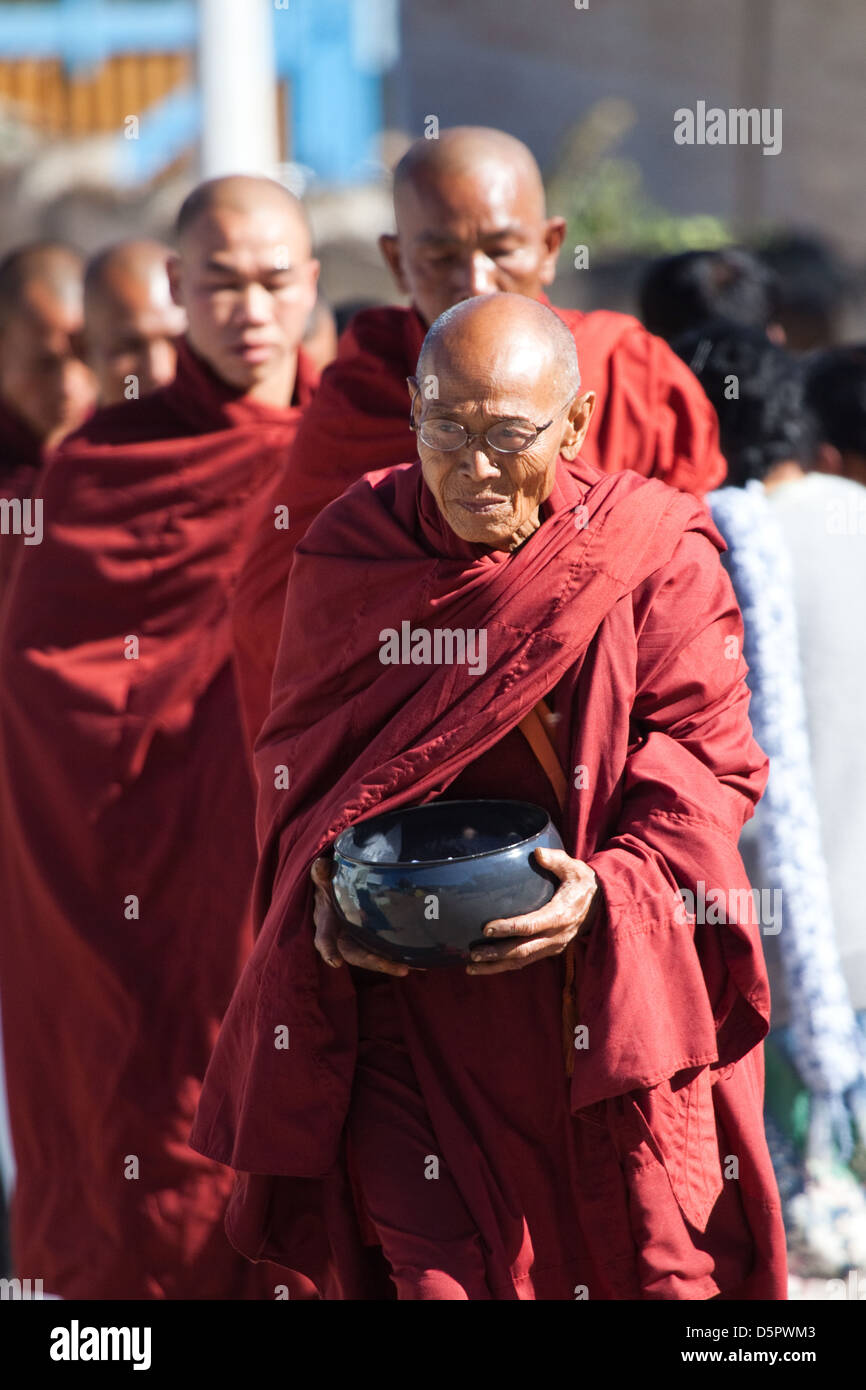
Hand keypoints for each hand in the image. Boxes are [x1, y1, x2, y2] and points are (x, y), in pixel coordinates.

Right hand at [310, 855, 411, 976]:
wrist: (333, 892)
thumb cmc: (328, 886)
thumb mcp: (323, 878)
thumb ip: (322, 873)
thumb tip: (321, 865)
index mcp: (326, 922)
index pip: (324, 937)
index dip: (328, 949)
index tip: (335, 962)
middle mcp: (340, 937)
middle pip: (355, 955)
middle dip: (376, 962)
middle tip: (399, 969)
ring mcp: (355, 941)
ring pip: (371, 957)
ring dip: (390, 964)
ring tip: (410, 968)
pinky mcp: (369, 942)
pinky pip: (382, 952)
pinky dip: (398, 958)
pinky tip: (418, 963)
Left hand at [465, 847, 598, 975]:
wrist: (603, 905)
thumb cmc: (583, 883)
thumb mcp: (574, 867)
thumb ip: (556, 860)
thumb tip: (537, 853)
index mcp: (560, 915)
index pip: (530, 925)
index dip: (508, 928)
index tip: (487, 927)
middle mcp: (556, 936)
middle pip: (522, 950)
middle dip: (496, 953)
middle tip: (473, 953)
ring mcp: (553, 946)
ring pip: (522, 961)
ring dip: (496, 966)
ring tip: (471, 966)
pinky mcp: (550, 950)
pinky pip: (526, 961)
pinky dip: (505, 965)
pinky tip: (486, 965)